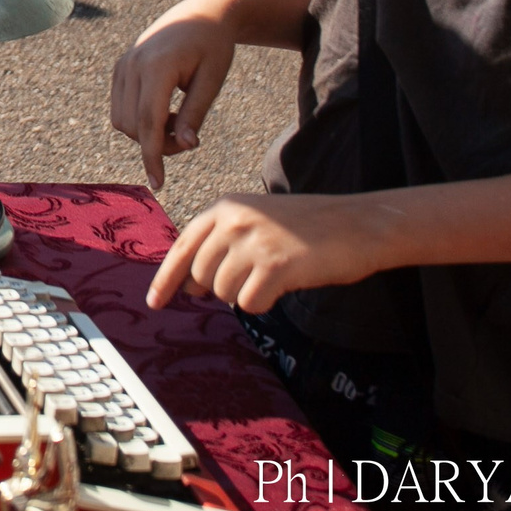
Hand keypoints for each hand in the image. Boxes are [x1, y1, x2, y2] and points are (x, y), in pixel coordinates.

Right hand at [109, 0, 238, 187]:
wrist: (200, 13)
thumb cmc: (213, 47)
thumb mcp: (212, 81)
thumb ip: (195, 114)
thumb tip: (185, 146)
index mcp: (157, 66)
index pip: (148, 122)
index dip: (153, 156)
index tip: (158, 184)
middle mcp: (132, 64)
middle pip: (133, 125)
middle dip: (158, 143)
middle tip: (190, 137)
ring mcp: (123, 65)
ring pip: (122, 120)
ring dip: (147, 132)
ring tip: (178, 119)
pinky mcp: (120, 67)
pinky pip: (120, 107)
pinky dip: (139, 119)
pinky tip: (164, 109)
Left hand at [148, 191, 395, 313]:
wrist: (356, 224)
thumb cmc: (306, 229)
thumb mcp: (256, 222)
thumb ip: (220, 246)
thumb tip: (190, 286)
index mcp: (224, 207)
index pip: (182, 247)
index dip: (165, 278)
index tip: (154, 303)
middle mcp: (233, 221)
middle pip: (201, 276)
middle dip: (220, 287)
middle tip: (254, 278)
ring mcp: (254, 241)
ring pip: (224, 292)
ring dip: (246, 294)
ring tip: (274, 275)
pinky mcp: (275, 265)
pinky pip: (250, 303)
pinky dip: (265, 302)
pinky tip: (284, 284)